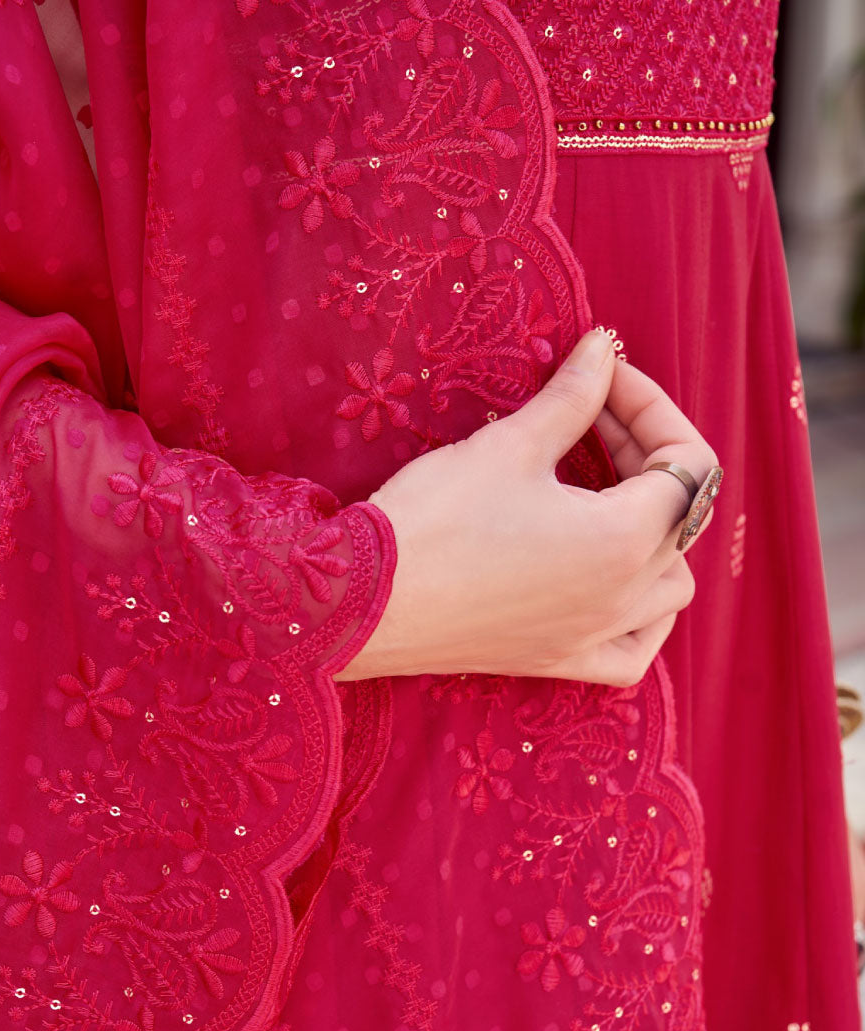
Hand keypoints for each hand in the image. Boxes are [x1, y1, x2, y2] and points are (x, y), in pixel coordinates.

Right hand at [338, 329, 717, 683]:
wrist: (364, 602)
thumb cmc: (435, 520)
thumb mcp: (510, 445)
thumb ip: (573, 397)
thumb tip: (604, 348)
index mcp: (626, 539)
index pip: (687, 464)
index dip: (651, 406)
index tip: (603, 378)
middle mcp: (624, 597)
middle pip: (679, 517)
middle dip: (645, 454)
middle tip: (590, 417)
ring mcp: (593, 636)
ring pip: (670, 588)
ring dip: (657, 536)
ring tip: (607, 497)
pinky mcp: (557, 661)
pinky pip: (633, 652)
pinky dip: (642, 620)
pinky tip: (615, 587)